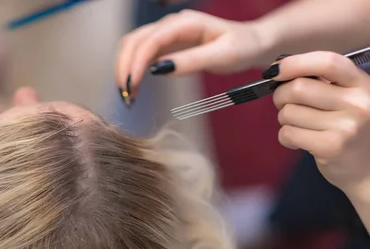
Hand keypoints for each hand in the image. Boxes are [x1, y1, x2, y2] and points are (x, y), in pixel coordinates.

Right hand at [115, 10, 264, 101]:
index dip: (136, 63)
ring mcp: (166, 33)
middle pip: (133, 41)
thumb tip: (159, 69)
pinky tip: (136, 88)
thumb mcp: (222, 56)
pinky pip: (140, 54)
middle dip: (124, 68)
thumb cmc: (242, 47)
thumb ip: (191, 61)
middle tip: (126, 96)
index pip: (149, 40)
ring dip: (125, 69)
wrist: (252, 42)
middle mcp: (171, 24)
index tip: (132, 86)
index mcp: (185, 23)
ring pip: (132, 46)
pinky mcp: (165, 44)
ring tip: (129, 95)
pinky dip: (132, 70)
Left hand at [269, 51, 369, 199]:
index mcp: (362, 84)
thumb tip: (278, 70)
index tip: (275, 70)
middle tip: (284, 104)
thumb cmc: (348, 128)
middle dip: (280, 96)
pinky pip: (288, 133)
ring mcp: (346, 126)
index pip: (327, 62)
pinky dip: (286, 137)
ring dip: (284, 119)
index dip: (295, 63)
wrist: (367, 169)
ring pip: (288, 112)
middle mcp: (359, 102)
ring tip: (300, 126)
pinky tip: (299, 141)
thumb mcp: (347, 98)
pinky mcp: (331, 147)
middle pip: (298, 88)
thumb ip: (321, 82)